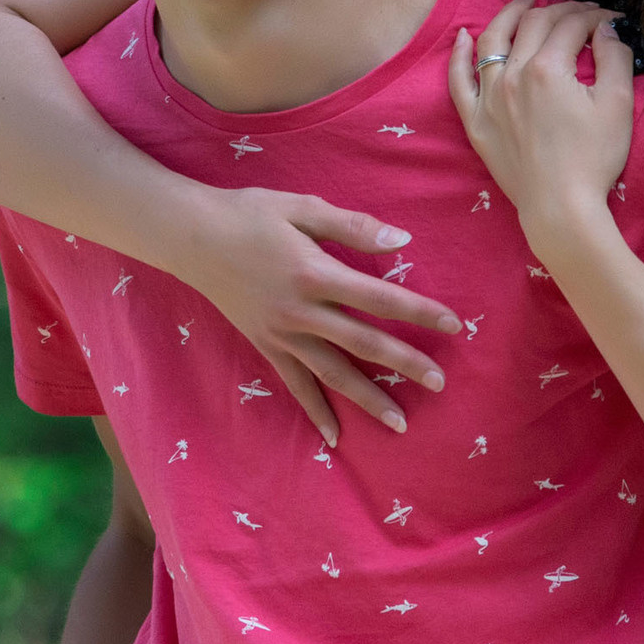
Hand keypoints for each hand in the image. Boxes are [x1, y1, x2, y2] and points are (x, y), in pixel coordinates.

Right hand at [170, 187, 466, 446]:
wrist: (190, 237)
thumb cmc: (249, 214)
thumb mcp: (302, 207)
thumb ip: (352, 227)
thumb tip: (402, 241)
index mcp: (315, 272)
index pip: (379, 298)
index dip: (418, 312)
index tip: (452, 325)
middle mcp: (301, 311)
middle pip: (363, 343)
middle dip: (404, 363)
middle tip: (439, 383)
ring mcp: (281, 333)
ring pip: (332, 372)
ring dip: (367, 398)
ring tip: (400, 422)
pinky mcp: (264, 345)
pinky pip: (294, 383)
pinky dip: (314, 410)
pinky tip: (334, 436)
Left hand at [448, 0, 635, 262]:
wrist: (561, 208)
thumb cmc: (594, 159)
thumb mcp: (618, 105)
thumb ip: (614, 58)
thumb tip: (607, 28)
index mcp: (549, 68)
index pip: (571, 25)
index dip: (594, 16)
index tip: (610, 20)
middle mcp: (513, 75)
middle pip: (534, 25)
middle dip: (561, 10)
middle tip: (580, 11)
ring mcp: (490, 98)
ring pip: (493, 41)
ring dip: (509, 14)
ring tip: (524, 0)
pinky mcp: (476, 121)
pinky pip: (458, 81)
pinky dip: (459, 55)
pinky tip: (463, 36)